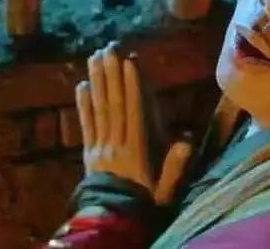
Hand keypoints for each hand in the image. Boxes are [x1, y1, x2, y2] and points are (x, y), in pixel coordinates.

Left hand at [76, 41, 192, 204]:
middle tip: (109, 48)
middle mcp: (115, 144)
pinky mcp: (89, 153)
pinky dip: (83, 104)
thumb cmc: (145, 203)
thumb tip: (187, 142)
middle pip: (113, 104)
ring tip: (95, 58)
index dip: (131, 87)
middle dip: (112, 75)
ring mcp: (100, 147)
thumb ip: (175, 166)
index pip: (133, 112)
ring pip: (98, 110)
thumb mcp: (165, 189)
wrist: (114, 221)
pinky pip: (86, 125)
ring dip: (97, 82)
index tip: (129, 62)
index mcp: (135, 150)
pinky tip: (81, 86)